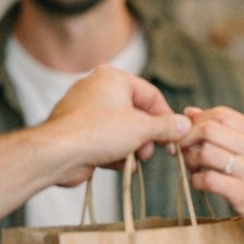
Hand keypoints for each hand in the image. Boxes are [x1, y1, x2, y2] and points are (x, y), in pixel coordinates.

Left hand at [45, 66, 188, 186]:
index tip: (176, 138)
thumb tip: (185, 125)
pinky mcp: (78, 131)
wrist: (57, 153)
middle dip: (146, 137)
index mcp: (112, 78)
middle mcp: (97, 89)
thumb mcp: (142, 128)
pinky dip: (115, 153)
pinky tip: (118, 165)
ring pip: (121, 130)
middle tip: (150, 152)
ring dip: (132, 148)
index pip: (151, 95)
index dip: (166, 118)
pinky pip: (105, 140)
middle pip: (136, 114)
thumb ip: (167, 126)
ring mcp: (85, 111)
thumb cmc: (98, 132)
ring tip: (133, 160)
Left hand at [178, 105, 243, 243]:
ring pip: (207, 152)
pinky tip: (201, 185)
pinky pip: (210, 180)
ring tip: (193, 169)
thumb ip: (231, 134)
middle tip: (183, 151)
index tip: (189, 135)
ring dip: (191, 161)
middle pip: (210, 129)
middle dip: (188, 138)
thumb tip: (191, 112)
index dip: (197, 121)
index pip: (222, 114)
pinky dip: (197, 181)